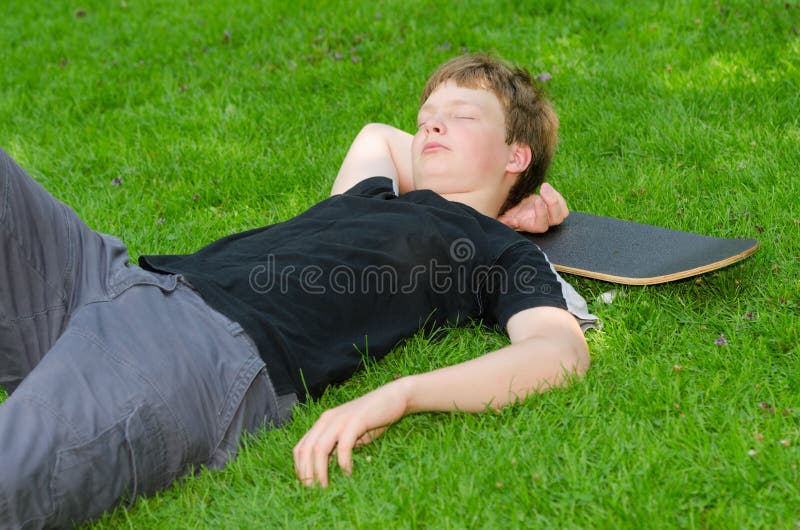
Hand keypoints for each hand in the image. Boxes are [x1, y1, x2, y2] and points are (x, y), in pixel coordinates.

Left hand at [293, 382, 407, 486]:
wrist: (393, 398)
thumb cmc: (373, 419)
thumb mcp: (350, 434)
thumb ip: (337, 447)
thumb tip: (326, 469)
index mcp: (323, 422)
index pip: (301, 447)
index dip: (300, 468)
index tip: (307, 485)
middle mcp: (327, 419)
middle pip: (306, 449)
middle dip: (306, 472)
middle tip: (312, 491)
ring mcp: (340, 419)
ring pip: (319, 448)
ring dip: (320, 471)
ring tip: (325, 487)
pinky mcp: (356, 420)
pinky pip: (344, 445)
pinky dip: (343, 462)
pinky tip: (348, 473)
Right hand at [497, 183, 568, 232]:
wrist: (515, 208)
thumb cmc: (509, 213)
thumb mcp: (504, 216)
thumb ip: (505, 220)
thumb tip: (511, 222)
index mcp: (530, 226)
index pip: (541, 226)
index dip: (541, 214)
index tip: (537, 200)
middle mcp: (542, 223)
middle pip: (557, 220)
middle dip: (553, 203)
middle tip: (544, 188)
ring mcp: (550, 216)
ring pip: (563, 213)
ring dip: (556, 198)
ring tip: (545, 187)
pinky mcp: (554, 209)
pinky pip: (563, 205)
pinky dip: (557, 195)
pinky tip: (547, 188)